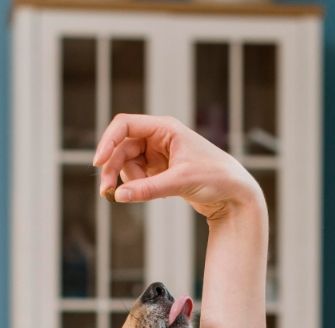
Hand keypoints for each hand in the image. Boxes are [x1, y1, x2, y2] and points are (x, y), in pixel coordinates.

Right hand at [92, 114, 262, 220]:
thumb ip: (149, 189)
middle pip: (122, 147)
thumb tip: (119, 196)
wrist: (236, 194)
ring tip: (138, 195)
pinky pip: (137, 176)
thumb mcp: (181, 181)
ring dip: (126, 179)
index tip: (98, 162)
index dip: (108, 141)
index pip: (125, 125)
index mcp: (165, 127)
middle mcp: (160, 137)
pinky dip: (137, 186)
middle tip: (106, 191)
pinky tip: (149, 195)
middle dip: (113, 168)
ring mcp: (159, 154)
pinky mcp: (161, 171)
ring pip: (127, 163)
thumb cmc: (217, 178)